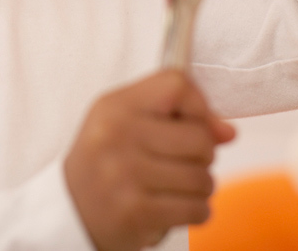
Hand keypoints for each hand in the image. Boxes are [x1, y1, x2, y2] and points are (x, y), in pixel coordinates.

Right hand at [64, 70, 235, 250]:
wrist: (69, 210)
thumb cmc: (106, 161)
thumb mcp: (126, 123)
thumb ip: (176, 117)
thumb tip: (228, 132)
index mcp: (115, 107)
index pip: (177, 85)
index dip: (198, 106)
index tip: (192, 124)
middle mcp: (118, 135)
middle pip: (199, 137)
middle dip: (203, 155)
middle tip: (182, 162)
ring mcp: (126, 175)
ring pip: (203, 177)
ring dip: (200, 187)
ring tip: (176, 186)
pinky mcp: (137, 212)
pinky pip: (197, 209)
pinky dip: (196, 211)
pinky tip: (174, 207)